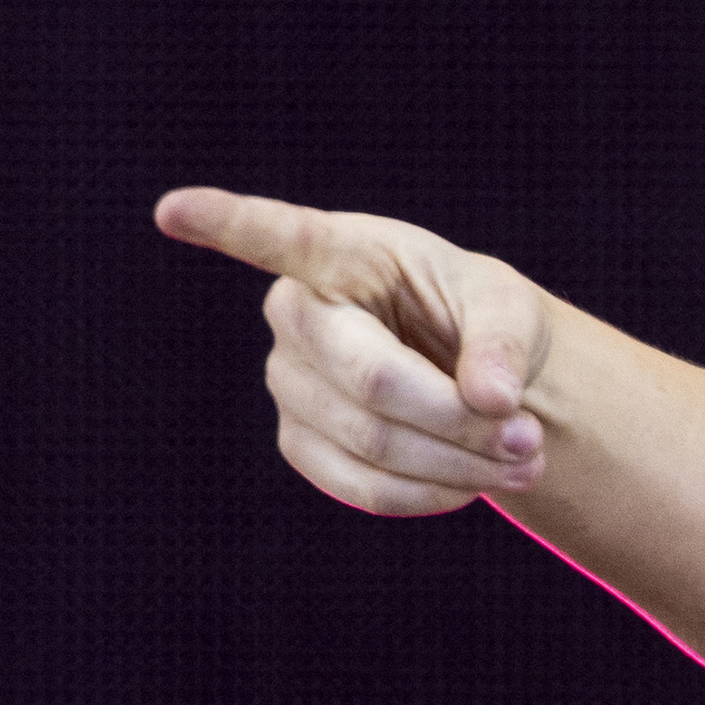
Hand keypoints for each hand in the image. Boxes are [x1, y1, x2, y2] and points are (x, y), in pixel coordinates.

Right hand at [159, 187, 553, 515]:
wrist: (474, 378)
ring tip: (524, 460)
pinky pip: (361, 487)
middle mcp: (298, 314)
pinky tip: (472, 483)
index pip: (279, 237)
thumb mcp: (509, 310)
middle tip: (531, 439)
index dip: (225, 223)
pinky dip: (431, 494)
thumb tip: (491, 398)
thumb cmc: (479, 320)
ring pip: (372, 444)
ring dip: (460, 464)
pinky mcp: (301, 443)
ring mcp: (289, 382)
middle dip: (461, 421)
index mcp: (343, 253)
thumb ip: (504, 343)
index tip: (173, 210)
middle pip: (373, 383)